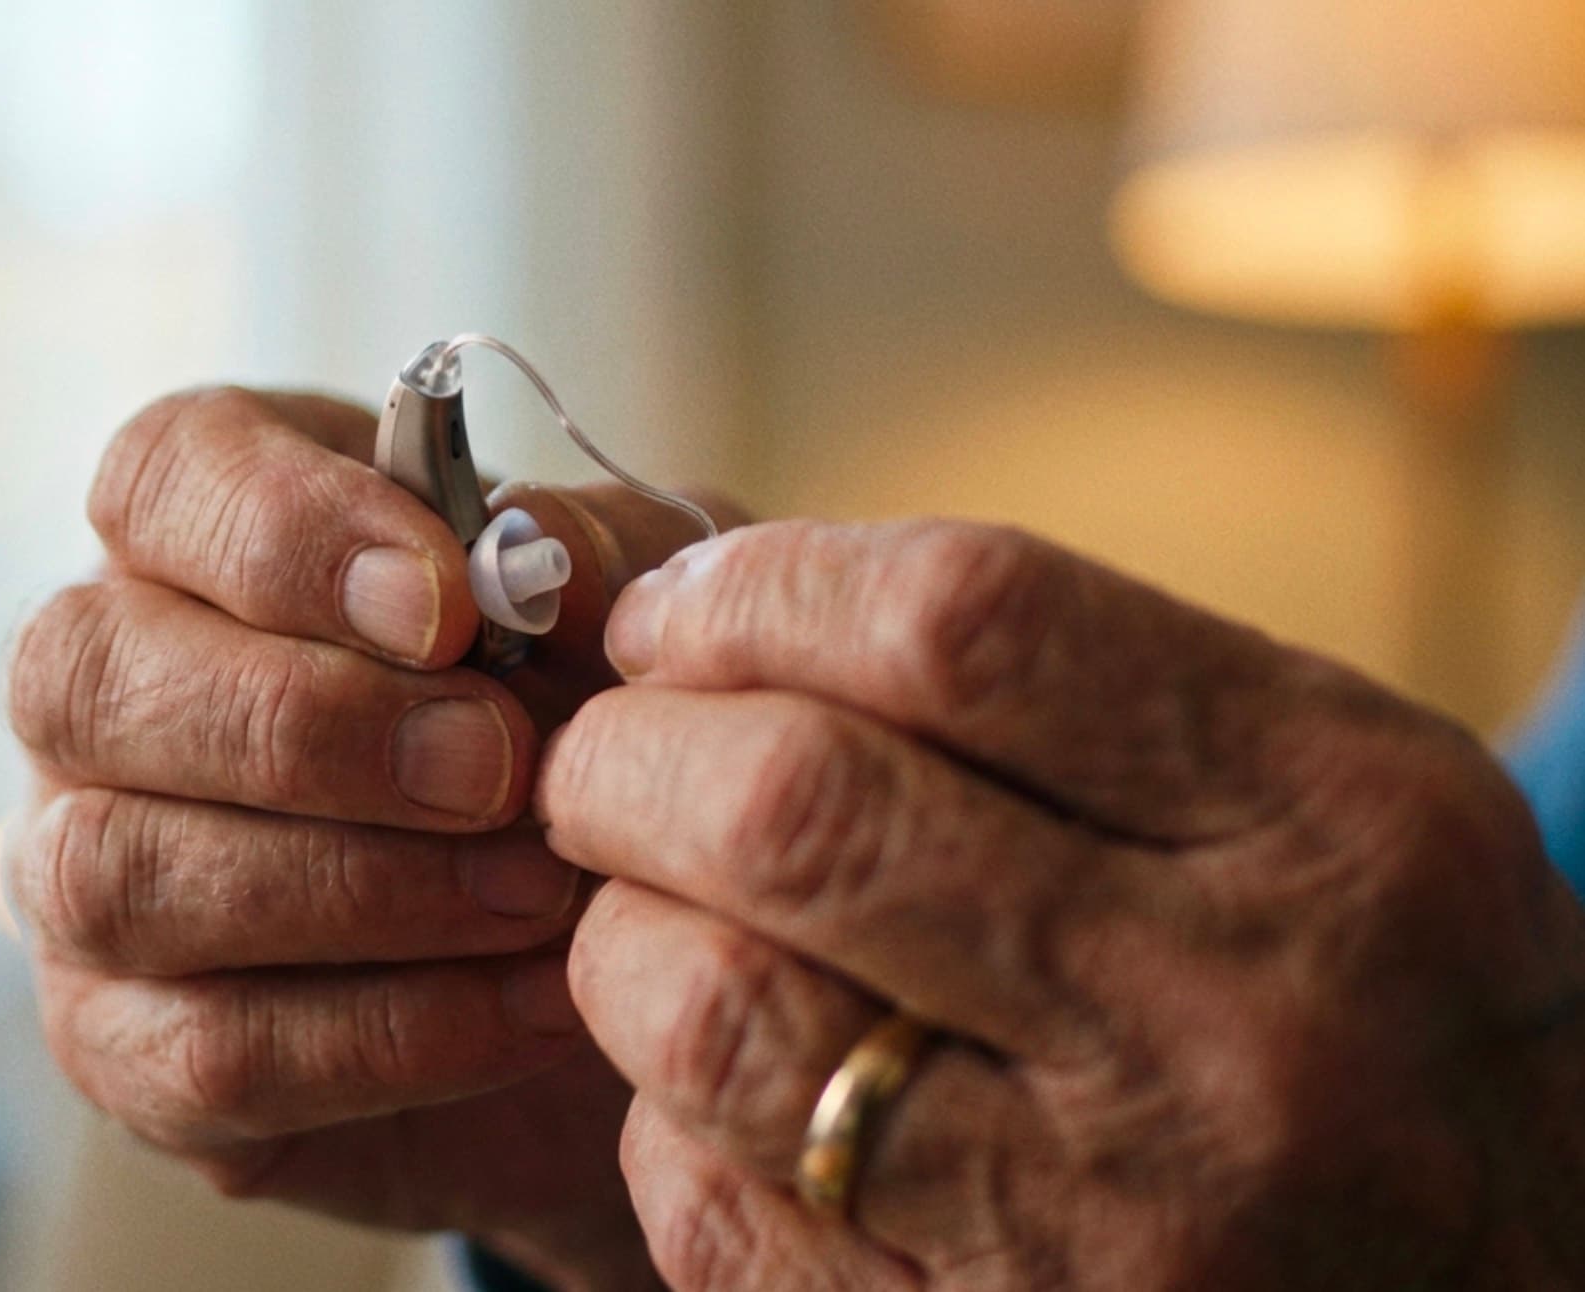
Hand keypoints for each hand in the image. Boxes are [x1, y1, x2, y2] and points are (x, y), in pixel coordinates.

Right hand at [5, 386, 729, 1290]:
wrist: (612, 949)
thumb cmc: (587, 726)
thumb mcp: (627, 614)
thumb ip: (589, 555)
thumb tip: (527, 552)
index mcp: (205, 539)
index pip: (160, 475)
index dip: (285, 527)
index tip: (452, 605)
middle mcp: (104, 695)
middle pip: (80, 669)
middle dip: (307, 723)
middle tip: (498, 767)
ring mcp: (78, 876)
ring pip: (112, 870)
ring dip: (351, 887)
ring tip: (539, 894)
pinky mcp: (126, 1046)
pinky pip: (204, 1051)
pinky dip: (391, 1031)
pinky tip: (534, 1004)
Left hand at [539, 518, 1584, 1290]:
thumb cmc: (1373, 1004)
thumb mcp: (1329, 800)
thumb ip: (1080, 688)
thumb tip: (740, 613)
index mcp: (1335, 819)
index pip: (958, 622)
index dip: (756, 590)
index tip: (675, 614)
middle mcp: (1233, 1020)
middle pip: (798, 807)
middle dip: (631, 756)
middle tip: (610, 763)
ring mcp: (1111, 1225)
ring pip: (717, 1014)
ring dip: (625, 938)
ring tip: (652, 918)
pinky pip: (717, 1207)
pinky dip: (672, 1120)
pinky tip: (734, 1092)